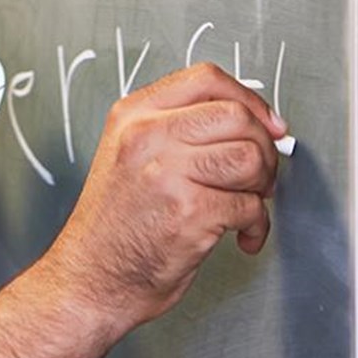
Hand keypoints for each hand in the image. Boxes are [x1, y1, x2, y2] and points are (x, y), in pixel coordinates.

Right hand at [42, 62, 285, 335]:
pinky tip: (240, 237)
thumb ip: (176, 130)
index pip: (205, 79)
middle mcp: (147, 136)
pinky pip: (250, 207)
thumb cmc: (114, 225)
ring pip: (250, 158)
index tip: (268, 124)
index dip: (250, 99)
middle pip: (237, 116)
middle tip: (259, 176)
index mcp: (133, 115)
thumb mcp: (130, 155)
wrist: (89, 278)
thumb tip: (251, 123)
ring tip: (246, 206)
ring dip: (262, 187)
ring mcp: (166, 172)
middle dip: (264, 148)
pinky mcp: (188, 212)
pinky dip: (257, 227)